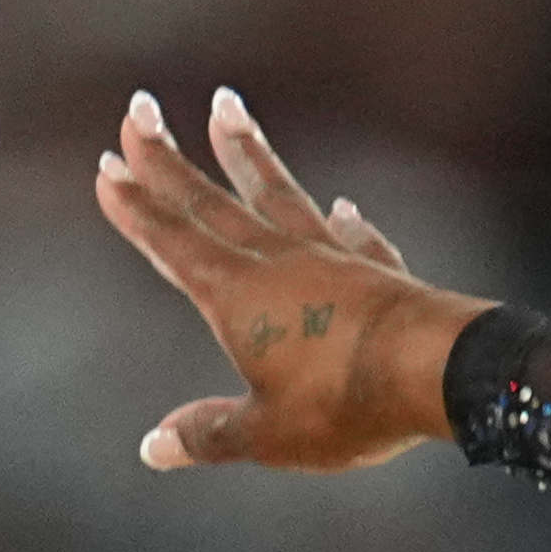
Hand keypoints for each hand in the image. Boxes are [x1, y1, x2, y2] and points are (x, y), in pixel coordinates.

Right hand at [92, 88, 487, 472]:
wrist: (442, 372)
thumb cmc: (348, 404)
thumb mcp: (269, 432)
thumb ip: (212, 433)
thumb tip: (154, 447)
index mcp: (236, 296)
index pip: (173, 241)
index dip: (136, 207)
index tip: (108, 166)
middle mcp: (278, 262)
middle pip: (211, 201)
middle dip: (168, 157)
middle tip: (139, 107)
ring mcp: (332, 259)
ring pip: (279, 193)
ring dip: (248, 151)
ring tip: (227, 104)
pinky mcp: (379, 271)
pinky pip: (353, 237)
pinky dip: (341, 221)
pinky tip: (340, 207)